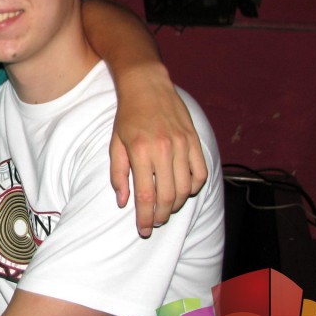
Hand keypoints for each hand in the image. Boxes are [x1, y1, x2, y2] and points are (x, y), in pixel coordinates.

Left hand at [110, 64, 206, 236]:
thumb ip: (118, 174)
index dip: (145, 218)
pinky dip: (194, 187)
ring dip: (177, 205)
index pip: (146, 196)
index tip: (143, 229)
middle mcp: (164, 150)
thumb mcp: (115, 144)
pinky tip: (183, 190)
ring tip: (167, 209)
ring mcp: (182, 145)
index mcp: (141, 152)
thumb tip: (123, 202)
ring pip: (186, 188)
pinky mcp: (195, 140)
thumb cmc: (127, 116)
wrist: (147, 86)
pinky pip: (200, 173)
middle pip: (168, 197)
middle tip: (155, 222)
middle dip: (162, 215)